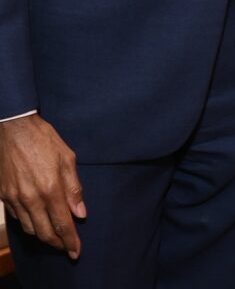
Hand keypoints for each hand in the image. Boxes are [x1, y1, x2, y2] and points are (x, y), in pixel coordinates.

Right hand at [0, 114, 85, 257]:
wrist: (14, 129)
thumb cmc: (44, 139)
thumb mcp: (67, 158)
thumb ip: (74, 188)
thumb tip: (81, 212)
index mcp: (50, 189)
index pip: (63, 224)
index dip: (71, 241)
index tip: (77, 252)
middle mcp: (31, 199)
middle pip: (45, 232)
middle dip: (58, 244)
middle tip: (67, 248)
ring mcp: (14, 199)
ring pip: (30, 229)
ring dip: (43, 236)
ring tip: (55, 238)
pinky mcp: (4, 196)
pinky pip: (18, 218)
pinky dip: (29, 225)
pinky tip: (37, 222)